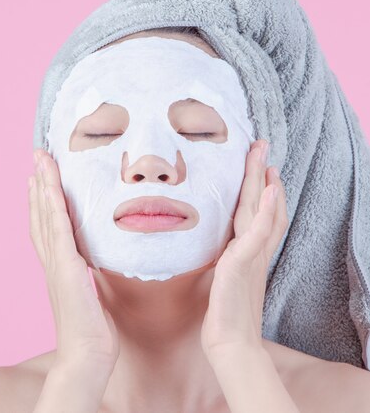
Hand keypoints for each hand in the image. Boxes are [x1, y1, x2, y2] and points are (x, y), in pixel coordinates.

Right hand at [28, 149, 119, 369]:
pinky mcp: (67, 268)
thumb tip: (99, 259)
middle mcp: (54, 260)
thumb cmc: (94, 329)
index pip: (47, 225)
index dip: (41, 200)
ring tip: (40, 161)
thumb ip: (90, 273)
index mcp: (59, 265)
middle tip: (37, 156)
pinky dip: (52, 208)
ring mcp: (58, 263)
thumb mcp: (92, 292)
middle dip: (39, 183)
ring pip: (46, 216)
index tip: (39, 178)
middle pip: (41, 214)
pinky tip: (49, 188)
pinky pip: (58, 231)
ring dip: (43, 186)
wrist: (87, 355)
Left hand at [200, 139, 288, 363]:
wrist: (230, 346)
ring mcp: (250, 257)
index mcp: (249, 252)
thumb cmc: (225, 315)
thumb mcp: (223, 279)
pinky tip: (270, 192)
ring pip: (260, 212)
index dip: (265, 189)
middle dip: (262, 174)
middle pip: (263, 205)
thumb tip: (220, 248)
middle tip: (262, 146)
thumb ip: (226, 260)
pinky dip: (268, 212)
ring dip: (264, 183)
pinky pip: (257, 234)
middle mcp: (254, 250)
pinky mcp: (242, 265)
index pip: (261, 213)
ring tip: (266, 159)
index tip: (263, 167)